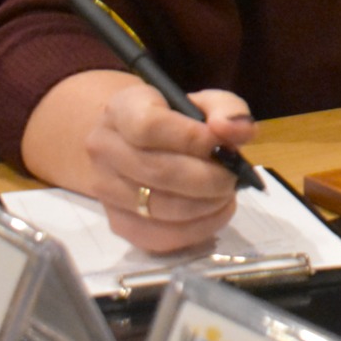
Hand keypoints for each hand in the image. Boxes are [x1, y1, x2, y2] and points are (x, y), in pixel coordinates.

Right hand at [83, 84, 256, 252]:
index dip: (191, 139)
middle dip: (208, 178)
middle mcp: (103, 149)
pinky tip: (216, 210)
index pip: (148, 126)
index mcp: (121, 109)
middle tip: (234, 177)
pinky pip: (161, 237)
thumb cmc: (178, 120)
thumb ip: (228, 110)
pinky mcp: (118, 223)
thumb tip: (237, 132)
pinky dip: (199, 228)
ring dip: (206, 204)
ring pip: (160, 207)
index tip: (223, 144)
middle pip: (157, 171)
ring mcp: (106, 190)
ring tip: (226, 192)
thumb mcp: (204, 103)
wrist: (138, 145)